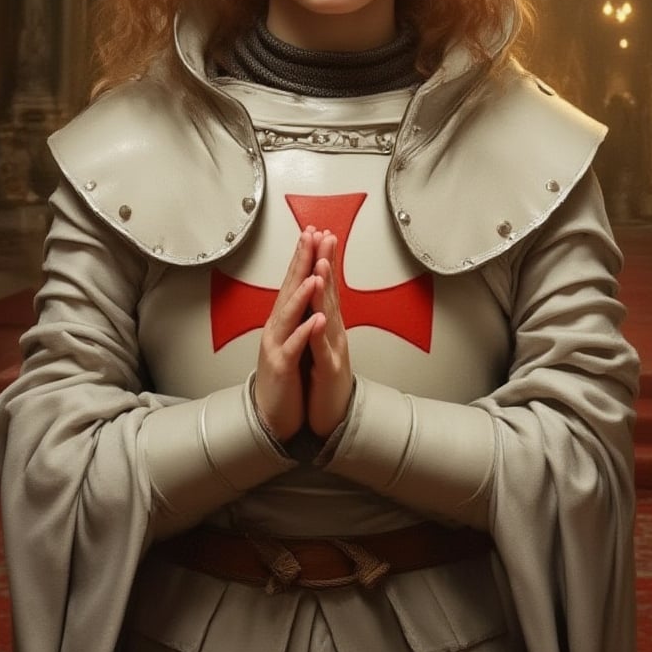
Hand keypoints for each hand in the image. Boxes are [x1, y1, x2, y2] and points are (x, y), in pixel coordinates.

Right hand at [254, 226, 324, 441]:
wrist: (272, 413)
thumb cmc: (286, 375)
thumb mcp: (293, 336)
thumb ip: (298, 311)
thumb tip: (305, 282)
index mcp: (284, 318)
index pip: (295, 280)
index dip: (304, 255)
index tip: (314, 231)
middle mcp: (277, 326)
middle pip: (290, 288)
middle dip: (301, 261)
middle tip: (310, 236)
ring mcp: (277, 345)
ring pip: (289, 314)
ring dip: (302, 293)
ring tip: (315, 274)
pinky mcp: (281, 367)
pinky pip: (294, 347)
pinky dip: (305, 333)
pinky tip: (316, 320)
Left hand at [306, 231, 353, 439]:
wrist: (333, 418)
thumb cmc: (325, 381)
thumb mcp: (321, 343)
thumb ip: (321, 316)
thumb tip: (318, 289)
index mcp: (327, 324)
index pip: (324, 285)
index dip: (321, 258)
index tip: (318, 233)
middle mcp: (333, 331)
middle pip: (330, 291)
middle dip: (326, 262)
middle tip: (324, 237)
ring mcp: (334, 349)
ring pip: (328, 315)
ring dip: (325, 290)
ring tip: (321, 266)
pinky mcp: (330, 372)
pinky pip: (322, 349)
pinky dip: (319, 333)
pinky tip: (318, 319)